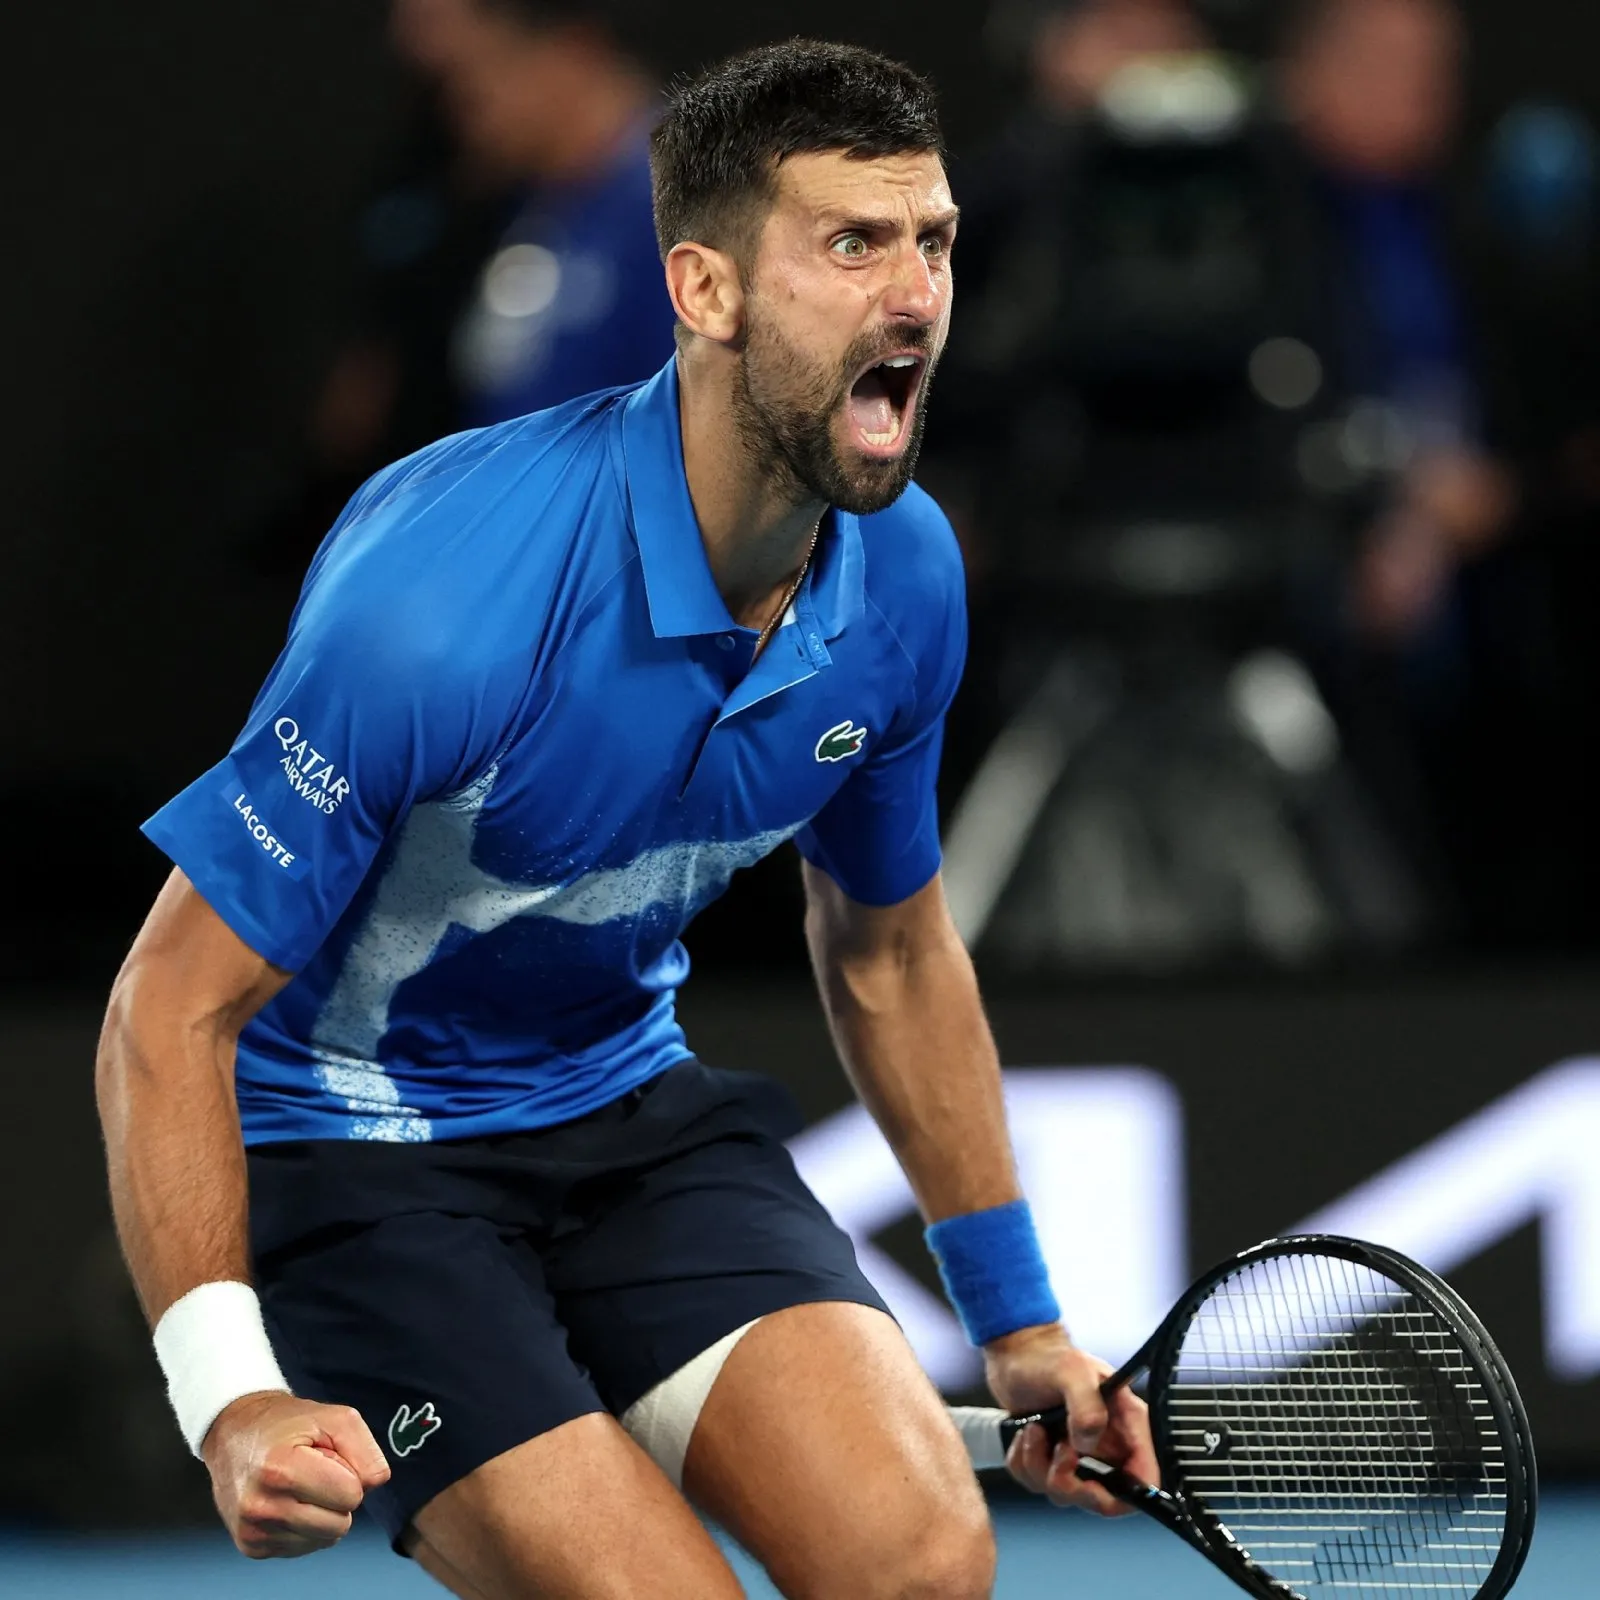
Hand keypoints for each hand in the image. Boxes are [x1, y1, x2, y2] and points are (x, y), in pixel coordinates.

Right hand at [201, 1391, 390, 1558]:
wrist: (234, 1433)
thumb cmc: (288, 1424)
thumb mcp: (336, 1418)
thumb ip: (366, 1450)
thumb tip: (375, 1484)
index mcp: (280, 1470)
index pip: (350, 1495)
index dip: (350, 1474)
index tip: (328, 1458)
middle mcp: (261, 1507)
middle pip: (340, 1525)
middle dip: (338, 1498)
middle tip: (316, 1472)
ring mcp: (253, 1531)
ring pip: (324, 1539)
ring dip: (323, 1514)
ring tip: (301, 1485)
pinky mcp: (251, 1546)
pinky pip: (304, 1547)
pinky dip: (305, 1526)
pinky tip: (289, 1500)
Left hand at [983, 1323, 1157, 1516]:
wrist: (1016, 1354)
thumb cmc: (1048, 1357)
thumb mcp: (1072, 1371)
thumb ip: (1087, 1407)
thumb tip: (1086, 1446)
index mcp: (1126, 1426)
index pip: (1145, 1479)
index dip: (1127, 1495)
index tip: (1092, 1483)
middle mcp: (1107, 1447)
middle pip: (1102, 1500)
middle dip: (1071, 1484)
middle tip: (1057, 1451)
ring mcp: (1079, 1457)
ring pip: (1064, 1493)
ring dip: (1040, 1467)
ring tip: (1034, 1430)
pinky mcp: (1051, 1460)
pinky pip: (1036, 1483)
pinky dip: (1024, 1464)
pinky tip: (1024, 1435)